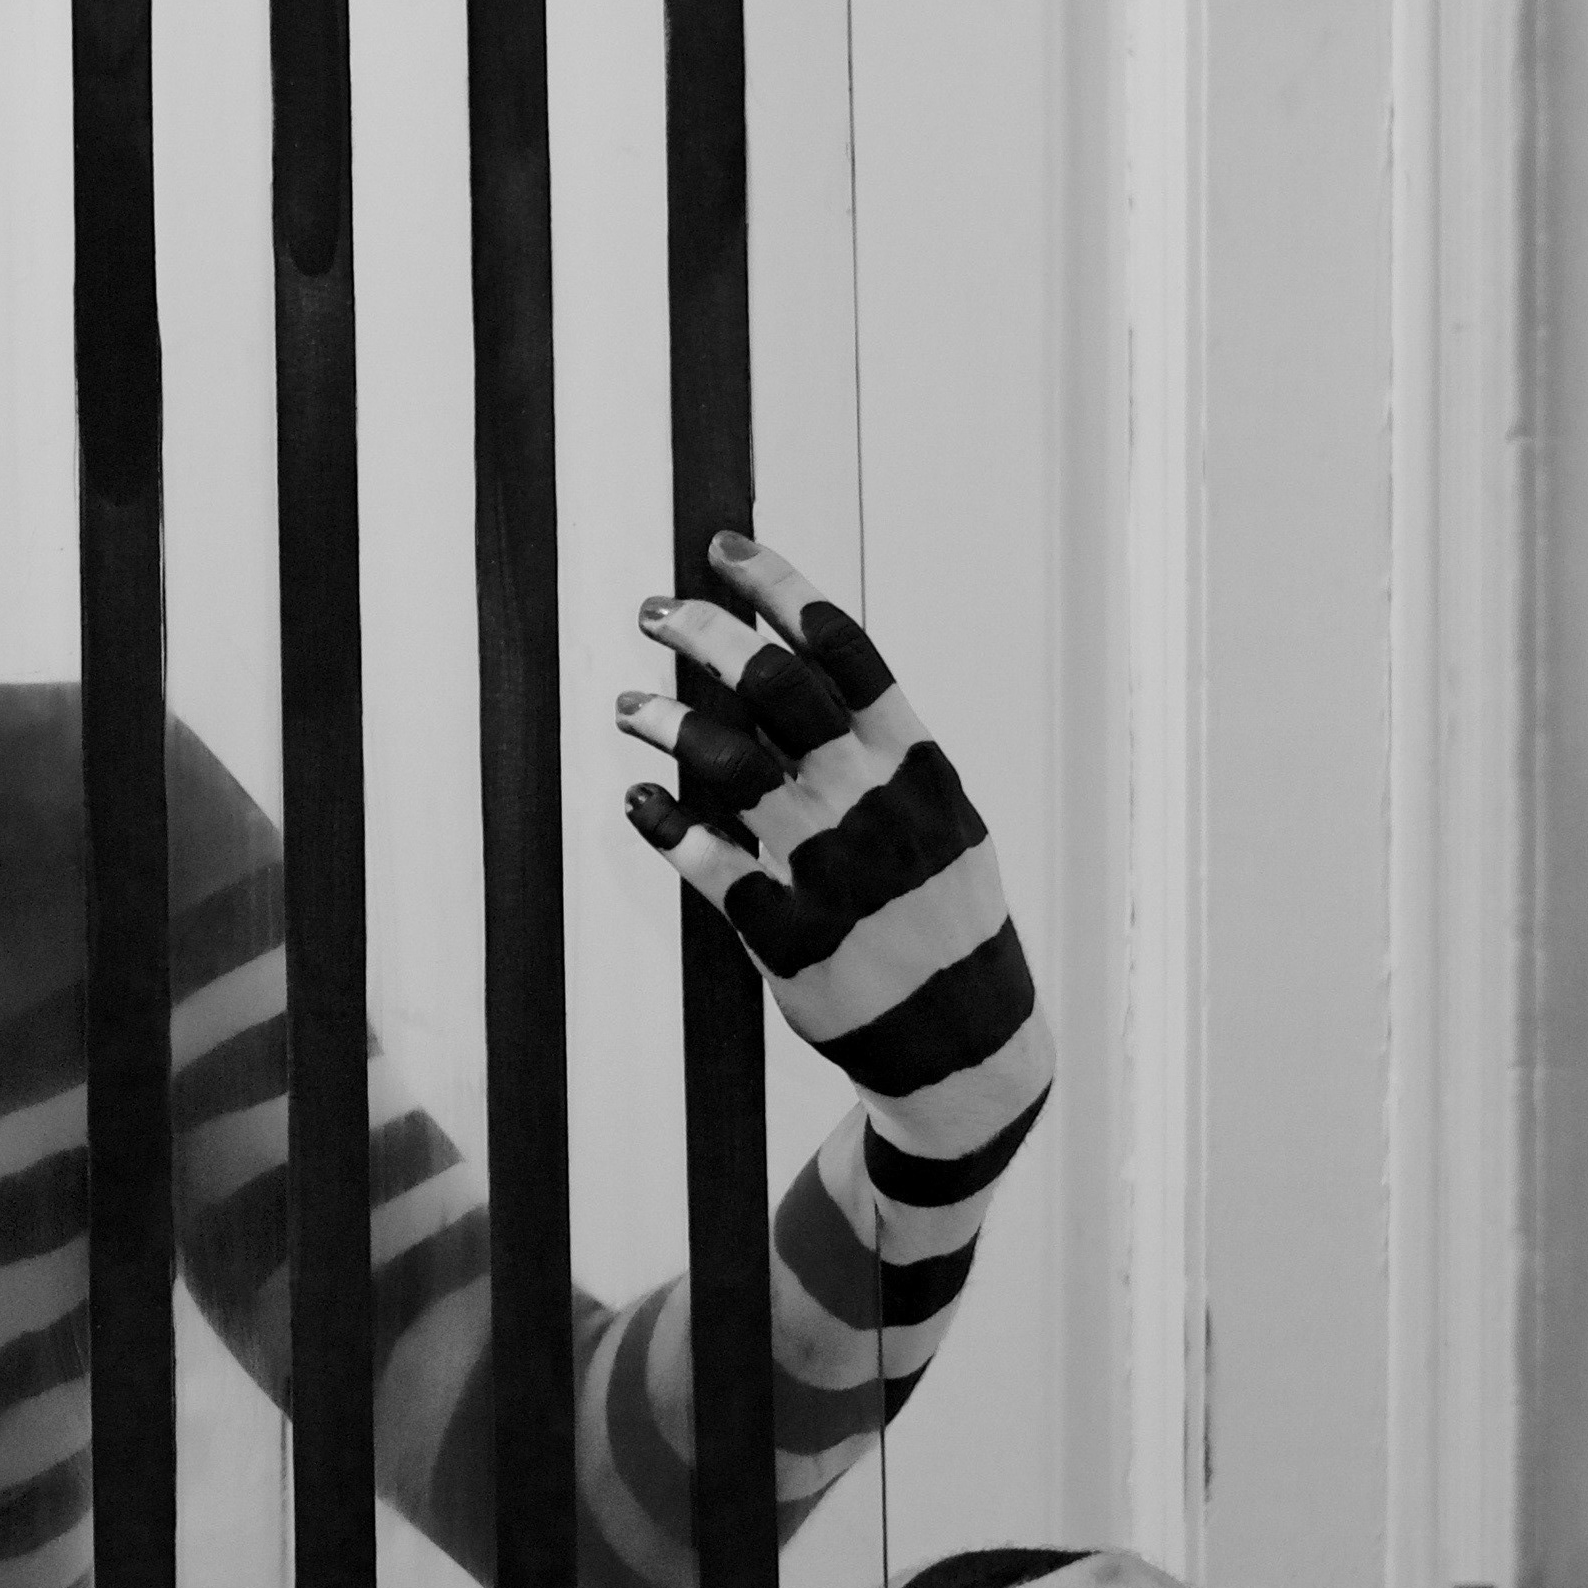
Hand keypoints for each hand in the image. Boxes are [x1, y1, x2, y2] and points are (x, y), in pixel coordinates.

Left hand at [614, 530, 1049, 1165]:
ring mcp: (825, 864)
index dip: (779, 588)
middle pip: (775, 686)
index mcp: (915, 765)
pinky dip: (660, 821)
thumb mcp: (941, 821)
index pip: (843, 649)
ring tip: (625, 706)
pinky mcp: (779, 928)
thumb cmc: (943, 915)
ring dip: (664, 719)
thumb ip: (878, 753)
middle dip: (706, 633)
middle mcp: (870, 801)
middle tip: (653, 611)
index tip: (724, 547)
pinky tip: (634, 802)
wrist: (963, 1040)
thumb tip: (795, 671)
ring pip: (725, 758)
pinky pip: (700, 856)